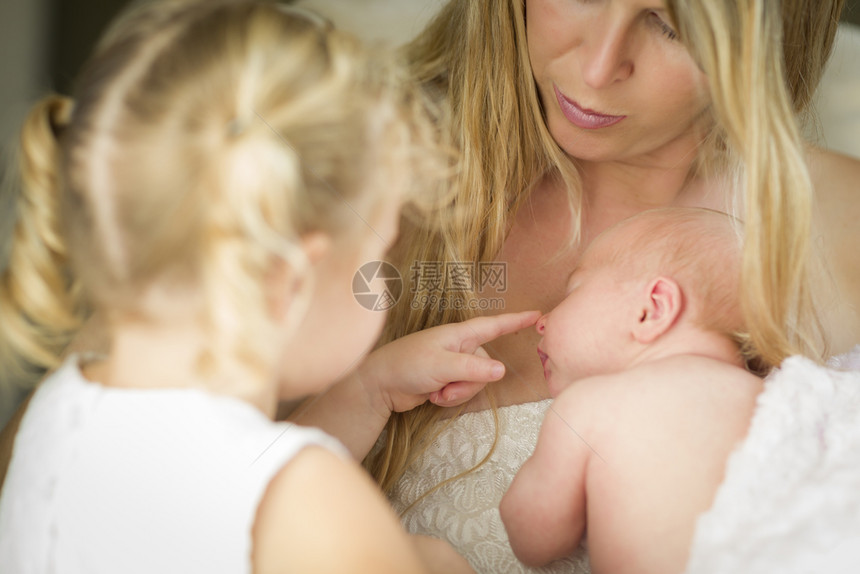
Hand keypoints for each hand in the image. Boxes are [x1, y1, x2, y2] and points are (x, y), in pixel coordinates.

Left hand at [358, 311, 540, 414]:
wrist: (379, 385)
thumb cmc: (407, 365)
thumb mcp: (442, 365)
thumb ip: (473, 368)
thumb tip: (502, 369)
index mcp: (459, 334)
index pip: (494, 326)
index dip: (515, 321)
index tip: (537, 314)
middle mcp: (459, 347)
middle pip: (486, 365)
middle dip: (470, 382)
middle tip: (445, 387)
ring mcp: (453, 364)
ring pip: (476, 382)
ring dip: (458, 393)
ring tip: (437, 391)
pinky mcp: (447, 380)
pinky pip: (463, 392)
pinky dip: (450, 398)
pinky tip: (432, 395)